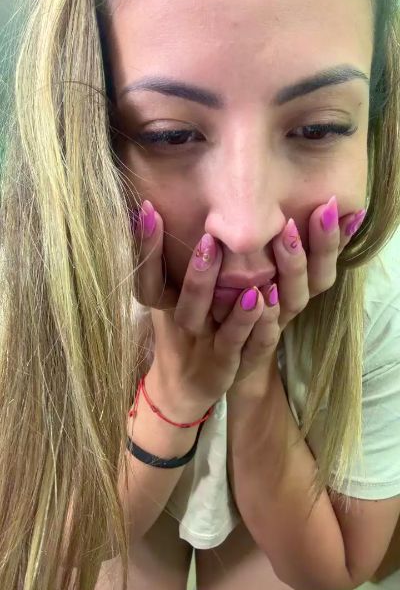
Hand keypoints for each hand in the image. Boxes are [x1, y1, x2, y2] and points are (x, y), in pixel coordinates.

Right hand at [131, 201, 281, 418]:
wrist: (186, 384)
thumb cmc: (184, 325)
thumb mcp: (169, 294)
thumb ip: (170, 258)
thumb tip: (162, 204)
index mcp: (167, 306)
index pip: (148, 278)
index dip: (146, 248)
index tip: (149, 209)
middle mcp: (187, 327)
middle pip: (188, 305)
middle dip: (198, 275)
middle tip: (208, 240)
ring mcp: (211, 349)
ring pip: (225, 331)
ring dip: (238, 310)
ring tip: (251, 287)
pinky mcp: (235, 365)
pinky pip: (251, 348)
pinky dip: (260, 327)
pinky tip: (272, 305)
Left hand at [230, 196, 366, 393]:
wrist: (210, 369)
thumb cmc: (229, 313)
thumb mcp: (242, 276)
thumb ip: (257, 246)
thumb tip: (274, 205)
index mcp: (293, 289)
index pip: (323, 261)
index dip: (334, 238)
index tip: (340, 205)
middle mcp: (288, 308)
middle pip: (315, 278)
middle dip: (319, 242)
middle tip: (317, 208)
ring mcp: (271, 330)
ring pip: (293, 300)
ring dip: (293, 267)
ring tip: (286, 233)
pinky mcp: (248, 355)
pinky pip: (262, 337)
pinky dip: (264, 316)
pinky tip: (260, 293)